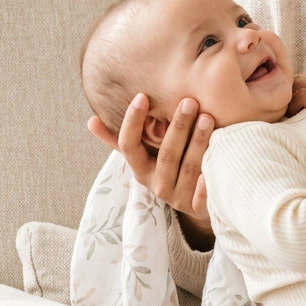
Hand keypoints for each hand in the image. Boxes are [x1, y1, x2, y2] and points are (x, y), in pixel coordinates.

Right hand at [88, 93, 213, 246]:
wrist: (198, 205)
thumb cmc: (170, 170)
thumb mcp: (144, 158)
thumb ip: (119, 140)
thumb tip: (90, 121)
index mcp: (141, 170)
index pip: (129, 146)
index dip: (132, 122)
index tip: (142, 96)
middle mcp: (158, 185)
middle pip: (167, 155)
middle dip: (178, 127)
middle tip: (189, 101)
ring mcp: (179, 198)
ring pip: (188, 168)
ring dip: (198, 142)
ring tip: (208, 118)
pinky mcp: (200, 209)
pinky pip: (203, 198)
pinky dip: (206, 185)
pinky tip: (214, 166)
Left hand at [289, 71, 305, 164]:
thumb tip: (299, 116)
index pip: (304, 79)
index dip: (288, 96)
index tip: (280, 115)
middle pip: (297, 79)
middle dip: (282, 98)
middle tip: (275, 121)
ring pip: (296, 85)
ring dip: (284, 105)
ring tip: (282, 126)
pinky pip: (301, 96)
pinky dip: (291, 110)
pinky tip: (292, 128)